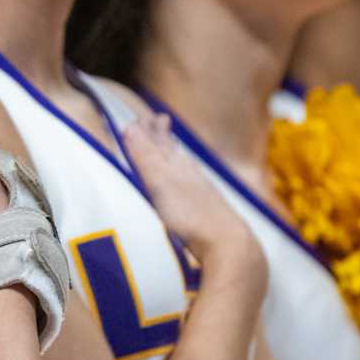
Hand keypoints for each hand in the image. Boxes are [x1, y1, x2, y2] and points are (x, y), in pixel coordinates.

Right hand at [118, 107, 254, 266]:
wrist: (228, 244)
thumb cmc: (191, 215)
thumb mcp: (160, 184)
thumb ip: (146, 157)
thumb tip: (131, 126)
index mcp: (178, 167)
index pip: (161, 143)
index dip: (153, 131)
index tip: (150, 116)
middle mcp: (191, 176)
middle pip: (174, 152)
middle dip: (164, 138)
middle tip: (161, 120)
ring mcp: (202, 195)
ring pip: (186, 169)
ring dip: (176, 158)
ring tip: (174, 151)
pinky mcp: (207, 214)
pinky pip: (193, 188)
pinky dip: (187, 181)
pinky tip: (190, 189)